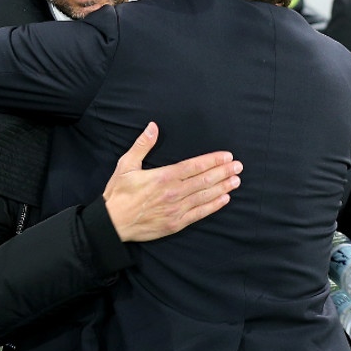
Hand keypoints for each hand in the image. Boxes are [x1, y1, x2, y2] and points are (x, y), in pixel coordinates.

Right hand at [104, 122, 242, 241]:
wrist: (112, 223)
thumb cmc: (118, 194)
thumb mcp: (126, 165)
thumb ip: (142, 145)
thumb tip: (153, 126)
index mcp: (163, 176)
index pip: (194, 166)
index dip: (213, 160)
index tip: (227, 156)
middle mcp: (173, 192)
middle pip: (205, 180)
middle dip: (224, 172)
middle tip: (238, 166)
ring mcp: (176, 209)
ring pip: (205, 196)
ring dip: (223, 187)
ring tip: (236, 181)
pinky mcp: (176, 223)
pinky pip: (199, 213)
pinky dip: (213, 206)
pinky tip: (224, 199)